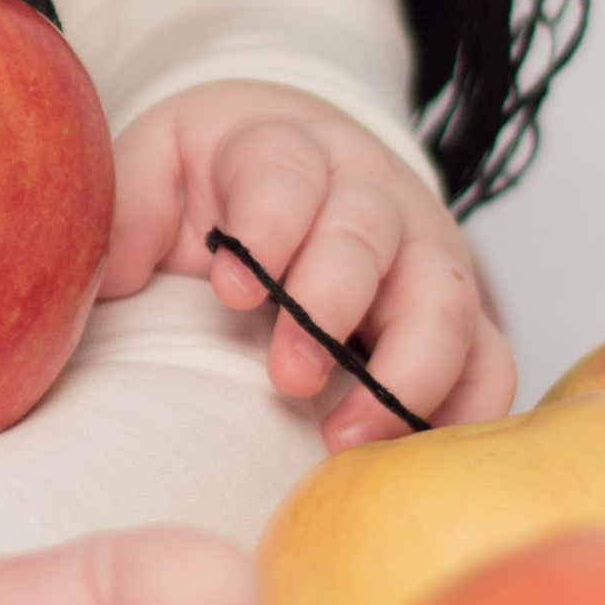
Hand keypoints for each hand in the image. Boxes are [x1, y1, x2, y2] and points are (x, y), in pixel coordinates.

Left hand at [94, 81, 513, 445]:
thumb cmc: (219, 176)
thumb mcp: (159, 161)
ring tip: (343, 436)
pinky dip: (466, 410)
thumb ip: (131, 205)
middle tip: (286, 376)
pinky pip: (489, 362)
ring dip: (405, 374)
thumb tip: (114, 270)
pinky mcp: (459, 313)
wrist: (298, 160)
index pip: (287, 175)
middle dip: (332, 307)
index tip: (230, 289)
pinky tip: (412, 457)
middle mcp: (372, 195)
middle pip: (371, 239)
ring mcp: (425, 253)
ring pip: (446, 304)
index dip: (267, 229)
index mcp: (290, 148)